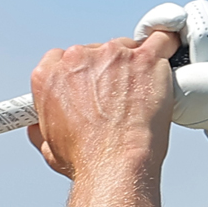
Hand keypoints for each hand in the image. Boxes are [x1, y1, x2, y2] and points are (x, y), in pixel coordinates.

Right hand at [23, 30, 179, 179]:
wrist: (114, 167)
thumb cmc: (85, 160)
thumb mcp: (48, 145)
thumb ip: (44, 123)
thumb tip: (39, 123)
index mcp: (49, 75)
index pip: (63, 58)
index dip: (80, 73)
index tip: (90, 85)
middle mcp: (77, 58)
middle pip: (96, 50)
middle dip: (108, 70)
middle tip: (119, 97)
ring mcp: (112, 55)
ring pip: (128, 47)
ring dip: (135, 66)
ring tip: (141, 96)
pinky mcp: (144, 59)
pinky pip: (162, 40)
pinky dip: (166, 47)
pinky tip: (168, 56)